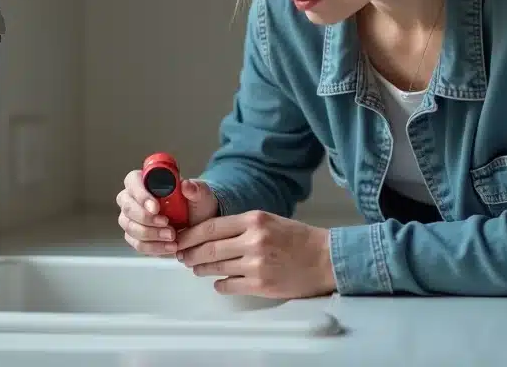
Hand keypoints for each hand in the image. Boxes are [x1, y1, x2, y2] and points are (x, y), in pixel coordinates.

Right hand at [116, 170, 218, 255]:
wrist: (199, 225)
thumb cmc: (195, 205)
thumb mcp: (201, 195)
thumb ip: (195, 189)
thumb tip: (187, 185)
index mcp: (145, 180)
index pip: (133, 181)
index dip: (141, 195)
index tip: (156, 207)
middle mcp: (133, 198)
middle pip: (127, 207)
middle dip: (146, 218)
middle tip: (166, 223)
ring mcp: (131, 218)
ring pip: (130, 227)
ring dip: (151, 234)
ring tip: (172, 236)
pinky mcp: (135, 237)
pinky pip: (137, 244)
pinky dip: (154, 247)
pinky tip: (170, 247)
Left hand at [175, 210, 335, 298]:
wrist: (326, 259)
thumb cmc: (298, 239)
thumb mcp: (269, 220)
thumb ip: (240, 226)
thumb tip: (210, 236)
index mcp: (254, 220)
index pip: (210, 227)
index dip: (190, 235)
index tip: (180, 240)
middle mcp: (253, 241)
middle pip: (208, 248)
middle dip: (190, 254)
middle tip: (182, 257)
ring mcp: (256, 264)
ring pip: (216, 267)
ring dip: (202, 269)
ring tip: (197, 269)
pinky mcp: (261, 285)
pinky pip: (229, 285)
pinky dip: (219, 284)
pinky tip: (218, 282)